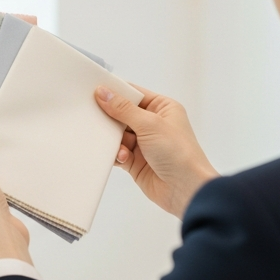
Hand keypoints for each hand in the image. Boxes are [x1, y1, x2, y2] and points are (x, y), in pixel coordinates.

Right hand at [95, 84, 218, 217]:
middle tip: (94, 117)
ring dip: (113, 139)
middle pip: (122, 114)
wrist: (185, 189)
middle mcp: (153, 124)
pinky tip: (122, 157)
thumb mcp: (150, 124)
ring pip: (118, 134)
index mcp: (162, 108)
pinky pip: (118, 152)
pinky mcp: (136, 161)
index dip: (115, 92)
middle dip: (110, 118)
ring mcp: (144, 143)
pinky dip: (116, 154)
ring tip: (114, 143)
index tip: (95, 90)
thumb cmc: (179, 153)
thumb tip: (104, 93)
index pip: (134, 94)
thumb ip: (123, 109)